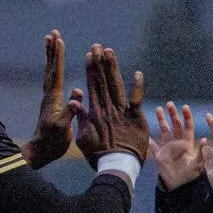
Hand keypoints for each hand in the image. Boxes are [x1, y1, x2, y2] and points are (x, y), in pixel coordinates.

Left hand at [21, 30, 81, 168]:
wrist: (41, 152)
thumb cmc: (52, 142)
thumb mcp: (62, 129)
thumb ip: (69, 112)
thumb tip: (76, 94)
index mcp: (54, 99)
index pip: (57, 73)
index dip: (58, 56)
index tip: (59, 39)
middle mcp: (49, 95)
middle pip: (51, 67)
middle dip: (52, 50)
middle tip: (52, 33)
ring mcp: (49, 98)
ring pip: (50, 72)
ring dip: (51, 56)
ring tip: (51, 42)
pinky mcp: (50, 103)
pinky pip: (53, 80)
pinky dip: (55, 69)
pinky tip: (58, 68)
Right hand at [74, 44, 148, 166]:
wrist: (117, 167)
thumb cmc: (99, 155)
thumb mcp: (83, 138)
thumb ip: (80, 119)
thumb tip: (75, 101)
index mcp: (95, 112)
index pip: (92, 86)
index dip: (91, 69)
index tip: (89, 55)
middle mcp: (108, 108)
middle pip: (103, 81)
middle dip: (100, 63)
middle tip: (98, 46)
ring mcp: (123, 112)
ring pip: (117, 86)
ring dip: (113, 68)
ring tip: (110, 52)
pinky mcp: (136, 119)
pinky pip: (137, 100)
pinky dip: (138, 87)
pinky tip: (138, 73)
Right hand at [150, 102, 203, 188]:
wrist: (179, 185)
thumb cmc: (191, 175)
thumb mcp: (199, 164)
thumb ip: (202, 153)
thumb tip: (205, 139)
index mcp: (187, 143)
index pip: (187, 127)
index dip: (186, 116)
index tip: (185, 107)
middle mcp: (177, 143)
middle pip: (175, 125)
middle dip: (172, 114)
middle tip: (169, 103)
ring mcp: (167, 147)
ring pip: (164, 130)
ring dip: (161, 120)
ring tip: (158, 109)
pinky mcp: (159, 155)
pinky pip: (153, 146)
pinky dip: (148, 141)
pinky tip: (145, 134)